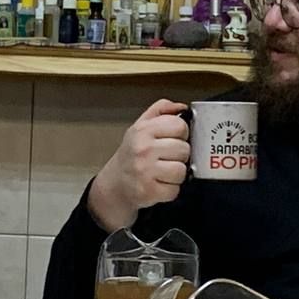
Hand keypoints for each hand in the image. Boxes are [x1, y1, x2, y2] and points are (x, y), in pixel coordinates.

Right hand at [88, 99, 190, 229]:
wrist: (115, 183)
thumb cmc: (132, 154)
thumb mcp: (141, 126)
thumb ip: (161, 110)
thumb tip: (182, 107)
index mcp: (143, 130)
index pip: (180, 126)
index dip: (181, 134)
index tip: (173, 139)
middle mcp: (143, 149)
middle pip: (184, 149)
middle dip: (179, 155)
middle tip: (166, 158)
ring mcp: (145, 171)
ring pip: (181, 171)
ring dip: (176, 174)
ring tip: (164, 171)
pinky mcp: (149, 191)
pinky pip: (175, 190)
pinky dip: (170, 190)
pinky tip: (160, 183)